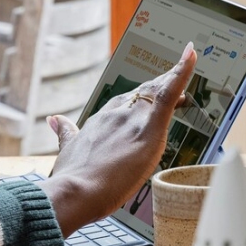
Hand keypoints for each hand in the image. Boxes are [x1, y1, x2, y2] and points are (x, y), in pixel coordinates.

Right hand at [40, 41, 196, 236]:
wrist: (74, 190)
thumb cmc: (71, 178)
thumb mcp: (67, 150)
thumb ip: (64, 132)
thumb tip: (54, 119)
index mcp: (100, 120)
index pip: (125, 102)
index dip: (140, 96)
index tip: (150, 88)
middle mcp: (116, 114)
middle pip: (144, 94)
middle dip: (160, 84)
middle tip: (177, 72)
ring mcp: (132, 120)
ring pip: (159, 93)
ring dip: (174, 80)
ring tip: (188, 64)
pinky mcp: (149, 129)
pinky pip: (169, 95)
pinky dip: (182, 73)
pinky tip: (191, 55)